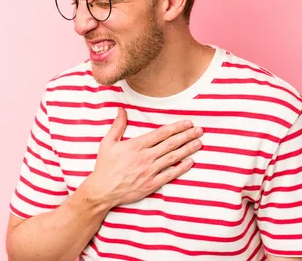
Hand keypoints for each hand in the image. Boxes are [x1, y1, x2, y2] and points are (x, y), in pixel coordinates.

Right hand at [84, 107, 202, 207]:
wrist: (102, 191)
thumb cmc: (104, 167)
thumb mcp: (107, 143)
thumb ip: (117, 125)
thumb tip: (121, 109)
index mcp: (136, 145)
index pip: (162, 133)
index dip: (177, 127)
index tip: (188, 123)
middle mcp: (145, 157)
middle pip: (171, 144)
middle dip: (187, 136)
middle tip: (200, 130)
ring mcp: (150, 171)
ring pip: (173, 157)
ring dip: (188, 149)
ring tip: (199, 143)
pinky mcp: (151, 184)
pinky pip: (170, 174)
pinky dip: (182, 167)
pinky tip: (191, 161)